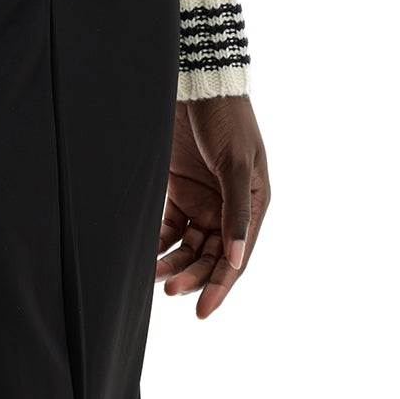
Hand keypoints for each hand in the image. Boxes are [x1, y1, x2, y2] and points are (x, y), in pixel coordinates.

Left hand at [157, 94, 269, 317]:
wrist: (198, 86)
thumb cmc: (227, 121)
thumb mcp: (236, 165)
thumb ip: (237, 213)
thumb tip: (236, 262)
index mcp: (254, 205)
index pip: (237, 257)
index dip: (220, 286)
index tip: (202, 312)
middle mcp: (229, 210)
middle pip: (211, 257)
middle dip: (192, 276)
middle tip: (169, 288)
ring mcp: (203, 202)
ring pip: (188, 247)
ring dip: (173, 264)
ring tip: (153, 276)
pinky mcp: (179, 192)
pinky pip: (169, 229)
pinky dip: (159, 244)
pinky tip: (145, 255)